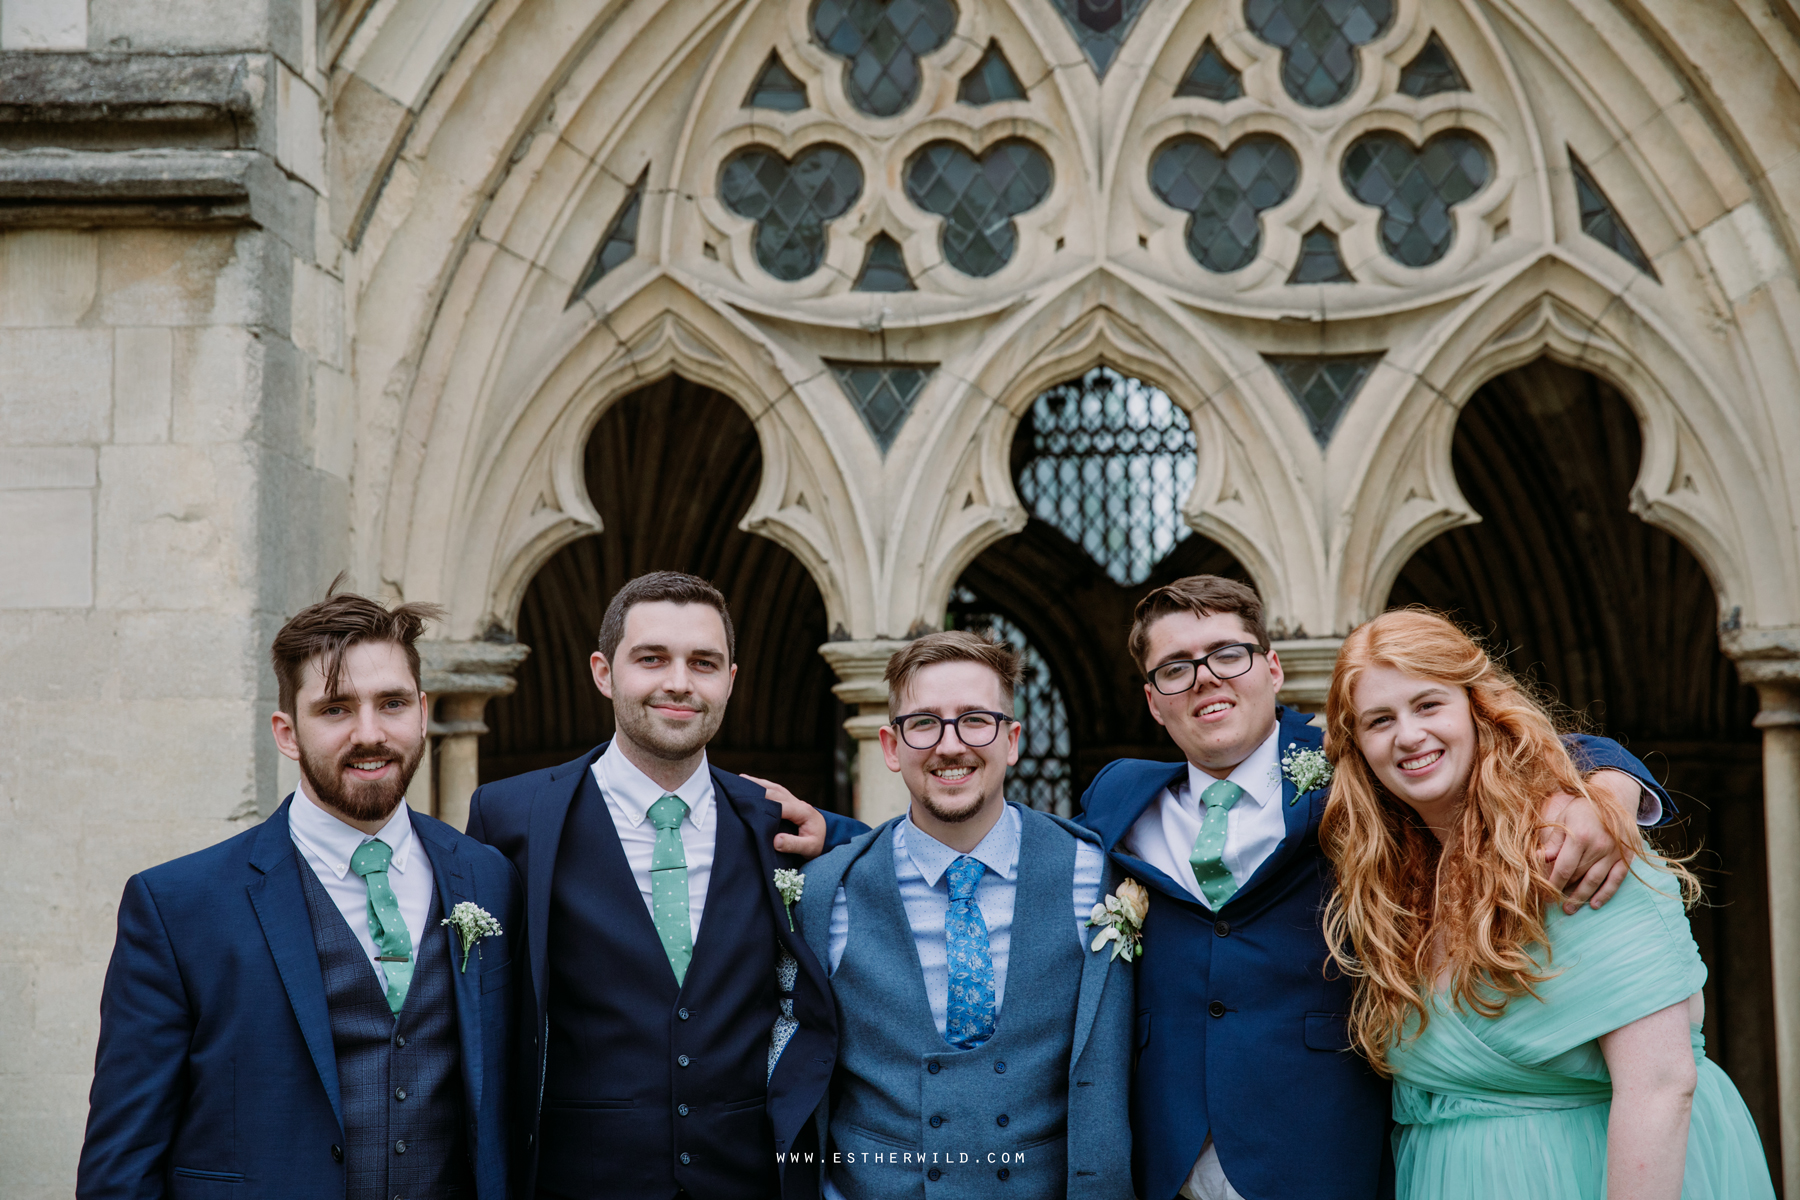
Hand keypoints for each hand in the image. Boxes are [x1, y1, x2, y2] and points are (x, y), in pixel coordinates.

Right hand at [742, 774, 827, 858]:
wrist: (829, 837)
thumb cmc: (819, 843)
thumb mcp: (810, 848)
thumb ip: (793, 845)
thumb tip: (775, 841)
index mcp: (802, 812)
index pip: (781, 805)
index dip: (764, 805)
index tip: (748, 806)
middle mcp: (797, 802)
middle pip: (775, 792)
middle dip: (757, 791)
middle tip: (737, 791)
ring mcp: (794, 799)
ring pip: (774, 787)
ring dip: (757, 784)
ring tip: (739, 780)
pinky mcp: (790, 801)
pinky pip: (775, 789)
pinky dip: (762, 785)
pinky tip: (750, 781)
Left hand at [1541, 769, 1639, 913]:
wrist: (1615, 798)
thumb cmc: (1583, 808)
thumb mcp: (1563, 818)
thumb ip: (1554, 841)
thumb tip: (1539, 859)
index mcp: (1580, 836)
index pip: (1564, 868)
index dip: (1553, 883)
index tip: (1543, 894)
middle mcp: (1599, 847)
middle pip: (1578, 876)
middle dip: (1564, 891)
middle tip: (1552, 904)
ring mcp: (1614, 853)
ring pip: (1595, 881)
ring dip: (1582, 897)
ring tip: (1569, 909)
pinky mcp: (1626, 858)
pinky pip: (1616, 880)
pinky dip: (1606, 894)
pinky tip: (1595, 904)